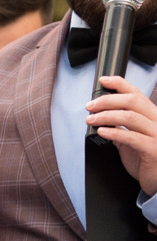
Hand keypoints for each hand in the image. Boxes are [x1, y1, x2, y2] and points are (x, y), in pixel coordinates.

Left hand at [88, 76, 156, 195]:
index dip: (120, 84)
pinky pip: (131, 137)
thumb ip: (122, 129)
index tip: (103, 80)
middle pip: (132, 101)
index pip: (137, 94)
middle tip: (89, 106)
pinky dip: (114, 132)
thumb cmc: (147, 160)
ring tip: (90, 119)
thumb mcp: (132, 141)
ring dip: (106, 116)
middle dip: (107, 100)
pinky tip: (101, 132)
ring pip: (130, 117)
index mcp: (153, 116)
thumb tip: (102, 119)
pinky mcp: (153, 149)